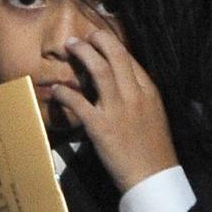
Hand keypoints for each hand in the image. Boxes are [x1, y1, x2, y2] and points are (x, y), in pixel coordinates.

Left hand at [51, 31, 179, 193]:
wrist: (152, 176)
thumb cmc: (154, 146)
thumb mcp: (155, 111)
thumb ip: (140, 93)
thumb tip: (124, 78)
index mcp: (149, 90)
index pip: (129, 58)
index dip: (112, 44)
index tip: (100, 39)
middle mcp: (133, 94)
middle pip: (115, 56)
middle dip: (98, 40)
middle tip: (85, 35)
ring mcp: (117, 109)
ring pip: (99, 70)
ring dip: (83, 54)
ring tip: (71, 46)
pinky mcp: (100, 127)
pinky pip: (79, 103)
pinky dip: (65, 93)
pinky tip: (56, 89)